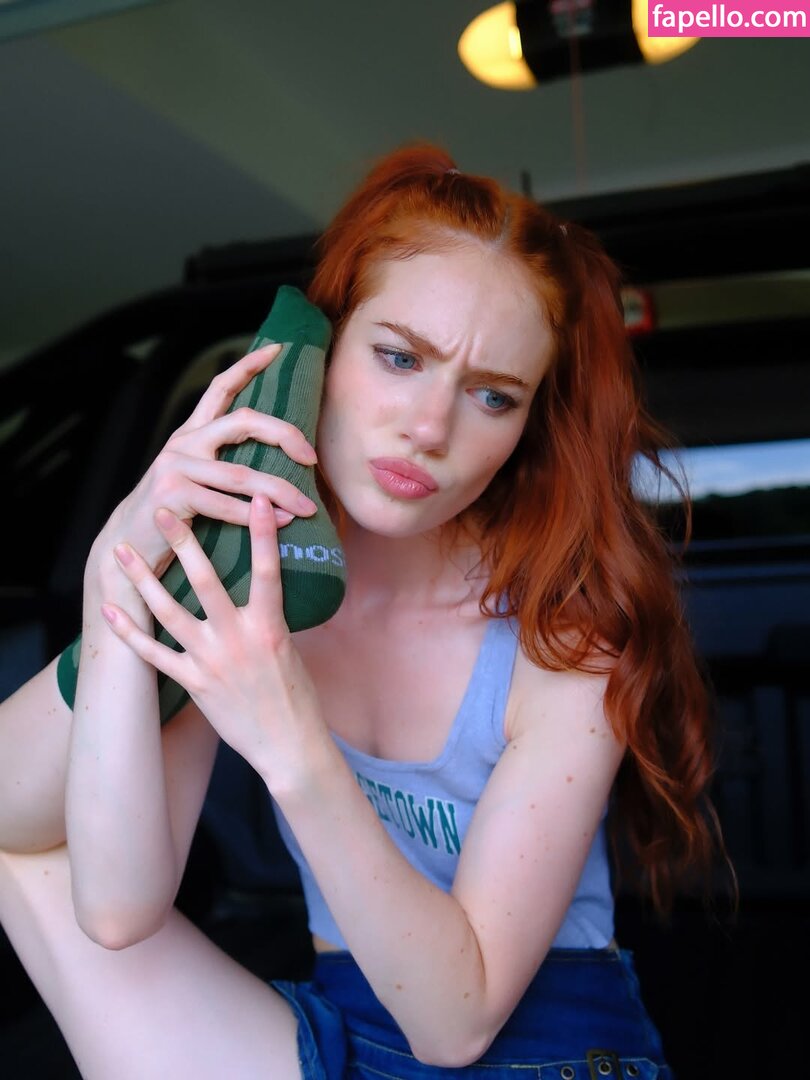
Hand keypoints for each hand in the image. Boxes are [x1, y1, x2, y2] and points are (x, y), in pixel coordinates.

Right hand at [91, 343, 318, 580]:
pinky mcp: (170, 494)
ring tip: (306, 507)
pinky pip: (223, 504)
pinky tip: (281, 523)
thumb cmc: (174, 516)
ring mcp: (175, 466)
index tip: (277, 349)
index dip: (248, 366)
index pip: (221, 389)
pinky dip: (254, 516)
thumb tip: (279, 463)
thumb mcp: (198, 481)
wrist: (127, 546)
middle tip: (313, 456)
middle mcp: (183, 443)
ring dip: (279, 491)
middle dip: (284, 435)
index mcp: (192, 434)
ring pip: (240, 473)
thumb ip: (225, 466)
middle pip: (243, 422)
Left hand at [100, 496, 326, 784]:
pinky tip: (111, 610)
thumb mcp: (288, 647)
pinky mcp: (194, 684)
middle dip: (183, 542)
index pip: (268, 571)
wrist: (288, 744)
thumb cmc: (293, 694)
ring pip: (170, 612)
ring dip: (142, 579)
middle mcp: (239, 639)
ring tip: (121, 551)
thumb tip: (261, 584)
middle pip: (206, 581)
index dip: (263, 532)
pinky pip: (154, 653)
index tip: (258, 496)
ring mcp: (212, 661)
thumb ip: (266, 615)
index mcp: (270, 627)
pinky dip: (129, 632)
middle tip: (163, 509)